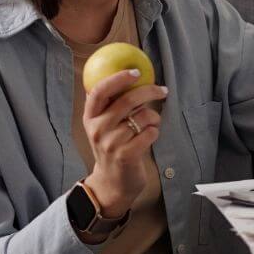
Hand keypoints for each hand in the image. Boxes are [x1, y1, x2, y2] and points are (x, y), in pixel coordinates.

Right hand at [81, 69, 167, 217]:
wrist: (112, 182)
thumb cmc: (112, 146)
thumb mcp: (104, 125)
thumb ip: (111, 104)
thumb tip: (130, 74)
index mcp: (90, 117)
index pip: (100, 91)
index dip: (118, 78)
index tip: (136, 71)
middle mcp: (97, 129)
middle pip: (128, 100)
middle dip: (150, 91)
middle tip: (162, 90)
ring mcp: (111, 143)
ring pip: (143, 116)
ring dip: (154, 117)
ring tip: (152, 123)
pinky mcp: (126, 155)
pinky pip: (150, 133)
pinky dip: (155, 132)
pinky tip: (150, 137)